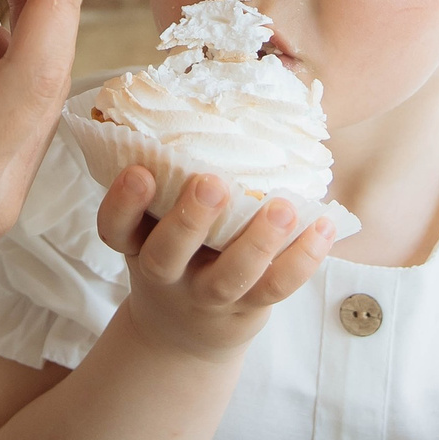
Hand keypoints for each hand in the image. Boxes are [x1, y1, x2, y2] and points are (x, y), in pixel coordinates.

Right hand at [95, 165, 334, 361]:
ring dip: (257, 242)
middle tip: (212, 183)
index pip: (114, 228)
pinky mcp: (248, 308)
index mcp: (137, 244)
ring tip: (284, 209)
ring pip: (229, 278)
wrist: (183, 334)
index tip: (138, 171)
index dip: (122, 203)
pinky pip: (276, 288)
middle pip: (166, 256)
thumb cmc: (173, 254)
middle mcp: (166, 274)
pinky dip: (303, 259)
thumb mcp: (151, 226)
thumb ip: (165, 183)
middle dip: (190, 220)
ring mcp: (207, 295)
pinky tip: (323, 226)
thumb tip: (198, 105)